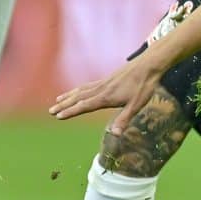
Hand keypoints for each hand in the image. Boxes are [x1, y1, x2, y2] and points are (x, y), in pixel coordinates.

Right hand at [50, 54, 164, 130]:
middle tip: (51, 111)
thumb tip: (114, 135)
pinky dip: (78, 89)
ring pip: (81, 90)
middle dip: (64, 105)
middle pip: (78, 98)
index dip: (71, 112)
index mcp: (106, 97)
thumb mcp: (137, 105)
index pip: (84, 106)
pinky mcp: (107, 78)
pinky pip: (88, 85)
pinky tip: (77, 90)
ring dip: (68, 96)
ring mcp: (103, 82)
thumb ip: (124, 119)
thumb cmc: (144, 85)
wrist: (149, 64)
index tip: (58, 117)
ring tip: (57, 100)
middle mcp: (101, 89)